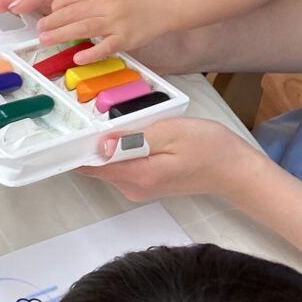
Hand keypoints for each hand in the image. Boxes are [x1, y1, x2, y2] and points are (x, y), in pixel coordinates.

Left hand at [31, 0, 174, 61]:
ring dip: (61, 35)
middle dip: (51, 22)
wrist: (169, 0)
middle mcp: (107, 3)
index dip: (53, 6)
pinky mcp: (127, 38)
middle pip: (71, 12)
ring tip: (45, 40)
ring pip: (83, 27)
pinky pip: (106, 47)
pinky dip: (90, 53)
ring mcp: (117, 21)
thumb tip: (62, 3)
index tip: (46, 13)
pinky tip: (78, 57)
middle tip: (39, 30)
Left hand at [77, 115, 261, 203]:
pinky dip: (126, 149)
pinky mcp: (147, 184)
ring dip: (114, 144)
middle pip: (100, 164)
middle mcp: (134, 188)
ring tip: (130, 122)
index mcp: (138, 176)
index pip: (92, 167)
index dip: (76, 150)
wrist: (235, 169)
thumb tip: (102, 145)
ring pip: (112, 163)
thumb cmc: (209, 147)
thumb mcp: (171, 133)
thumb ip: (134, 139)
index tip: (66, 132)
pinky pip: (125, 165)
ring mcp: (140, 188)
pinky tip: (142, 135)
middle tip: (101, 113)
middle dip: (98, 141)